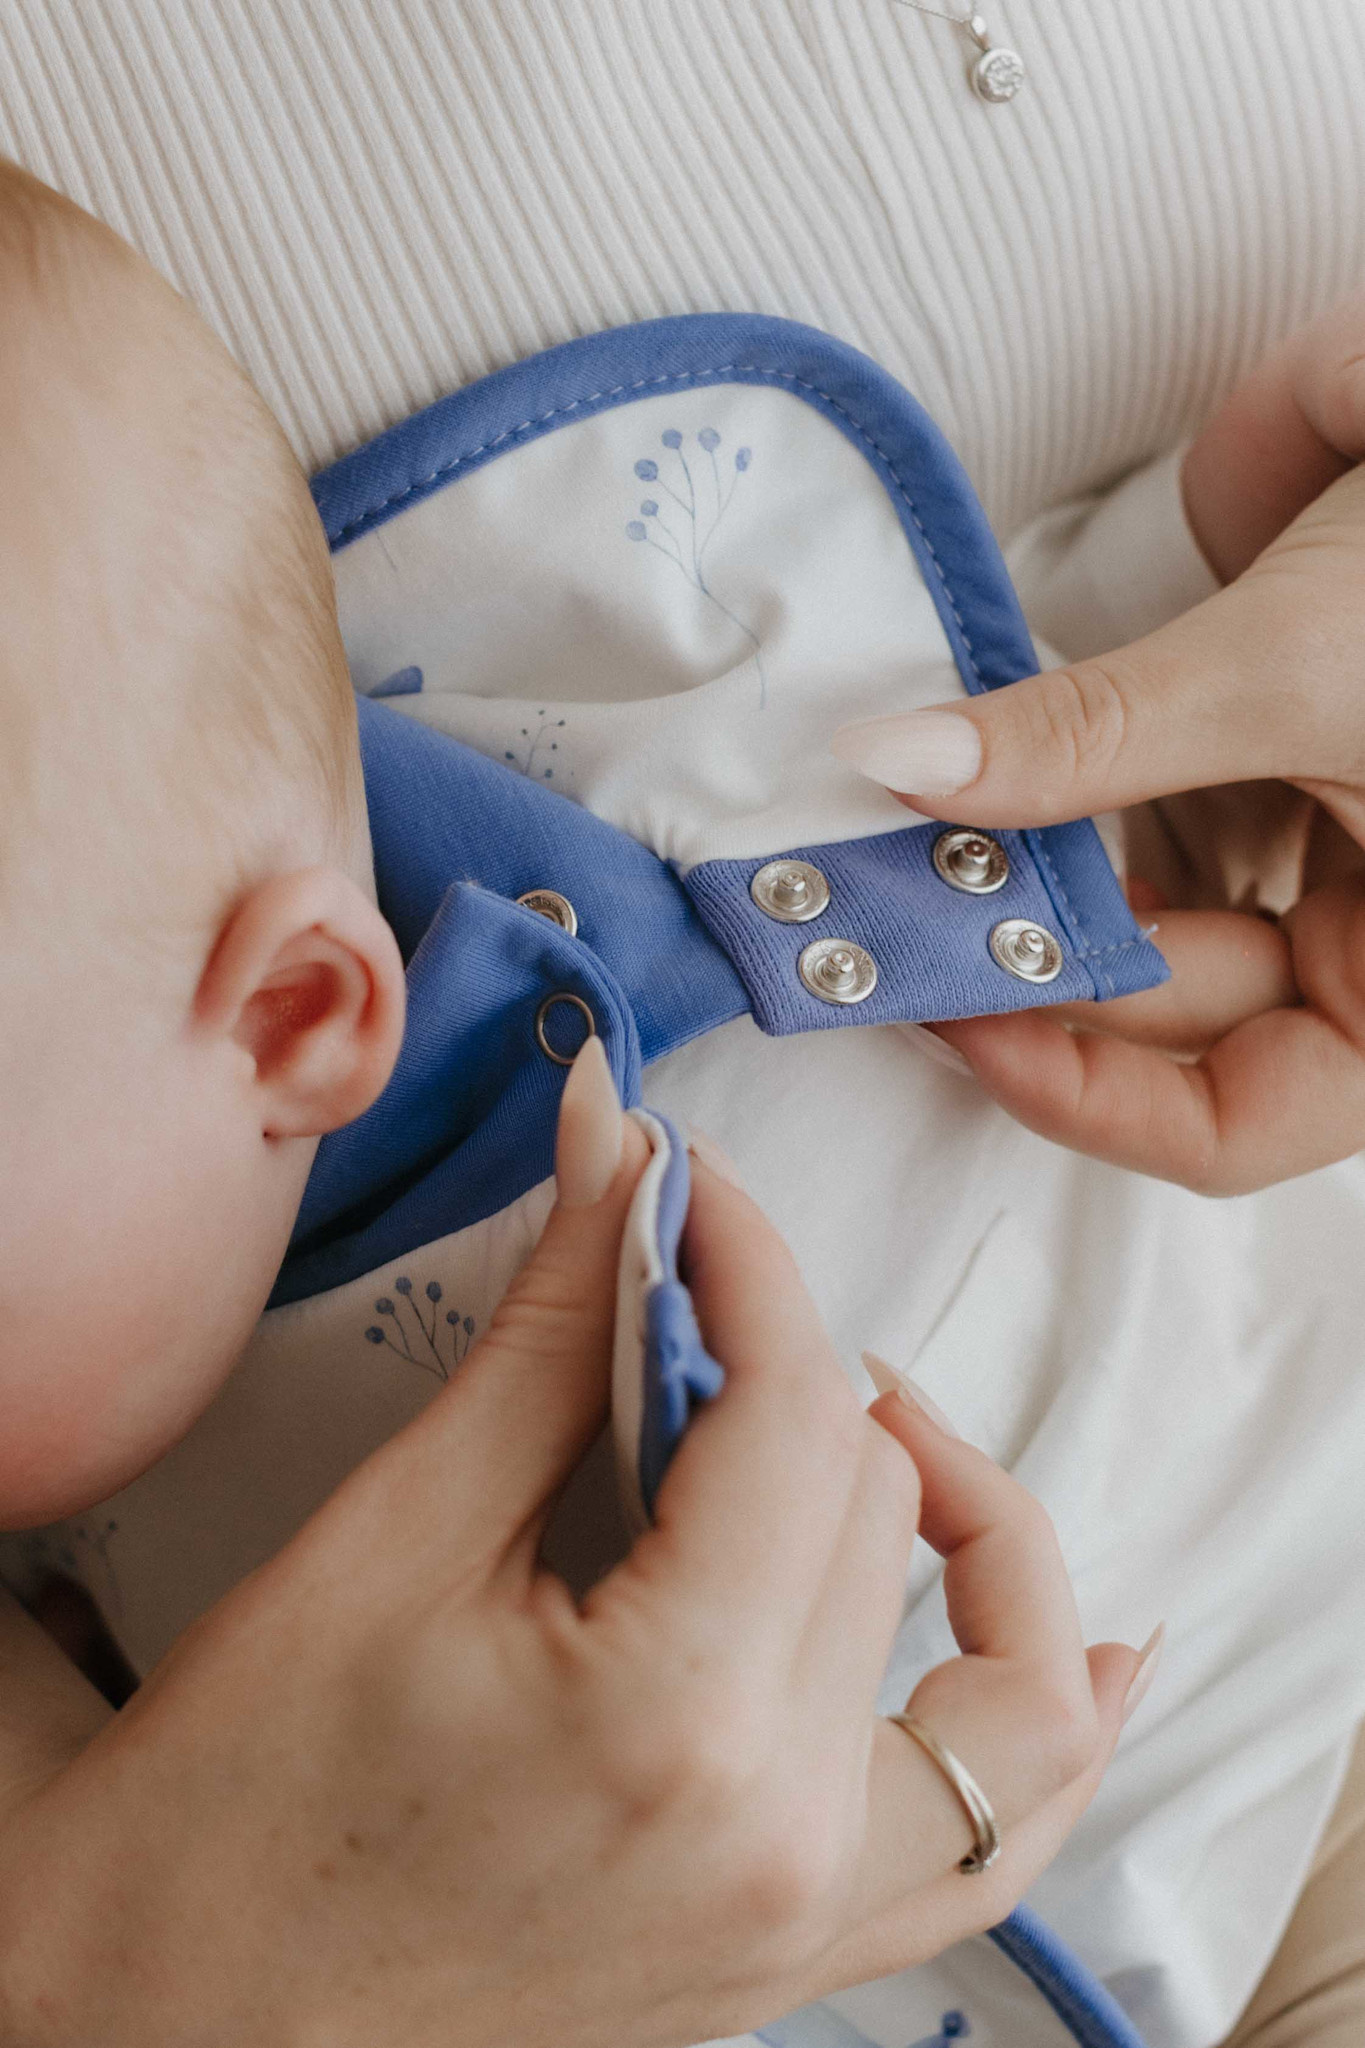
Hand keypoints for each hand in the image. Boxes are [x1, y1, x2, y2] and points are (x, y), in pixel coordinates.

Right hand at [0, 1052, 1143, 2047]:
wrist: (173, 2025)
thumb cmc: (233, 1808)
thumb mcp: (390, 1538)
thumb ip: (547, 1333)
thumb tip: (617, 1153)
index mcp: (674, 1723)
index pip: (796, 1413)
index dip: (748, 1261)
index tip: (685, 1188)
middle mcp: (783, 1833)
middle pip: (879, 1507)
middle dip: (793, 1357)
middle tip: (684, 1291)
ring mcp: (810, 1914)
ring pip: (996, 1666)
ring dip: (961, 1516)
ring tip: (876, 1420)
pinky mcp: (798, 1949)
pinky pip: (998, 1840)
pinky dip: (1055, 1723)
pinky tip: (1097, 1647)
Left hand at [831, 295, 1364, 1194]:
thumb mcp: (1295, 669)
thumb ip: (1093, 736)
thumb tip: (895, 769)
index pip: (1248, 1119)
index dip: (1098, 1095)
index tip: (964, 1020)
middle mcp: (1353, 929)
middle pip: (1168, 1023)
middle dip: (1032, 983)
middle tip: (889, 927)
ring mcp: (1290, 843)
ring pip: (1129, 929)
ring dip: (1015, 903)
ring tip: (895, 868)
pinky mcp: (1232, 750)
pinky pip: (1117, 817)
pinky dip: (1033, 808)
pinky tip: (950, 792)